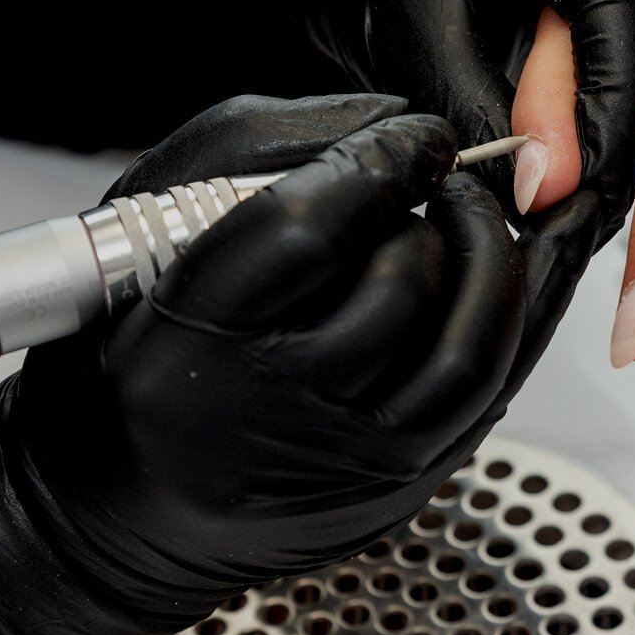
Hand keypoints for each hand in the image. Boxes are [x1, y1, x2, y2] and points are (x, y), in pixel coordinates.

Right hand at [0, 95, 524, 634]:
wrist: (115, 514)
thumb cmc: (123, 357)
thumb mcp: (149, 223)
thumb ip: (259, 148)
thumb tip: (391, 120)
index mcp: (185, 346)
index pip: (308, 232)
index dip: (380, 164)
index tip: (411, 136)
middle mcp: (268, 420)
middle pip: (399, 287)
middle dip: (442, 211)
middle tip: (439, 180)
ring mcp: (342, 469)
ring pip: (466, 349)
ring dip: (490, 261)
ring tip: (469, 222)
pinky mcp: (398, 495)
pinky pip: (493, 395)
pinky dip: (520, 318)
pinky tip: (518, 270)